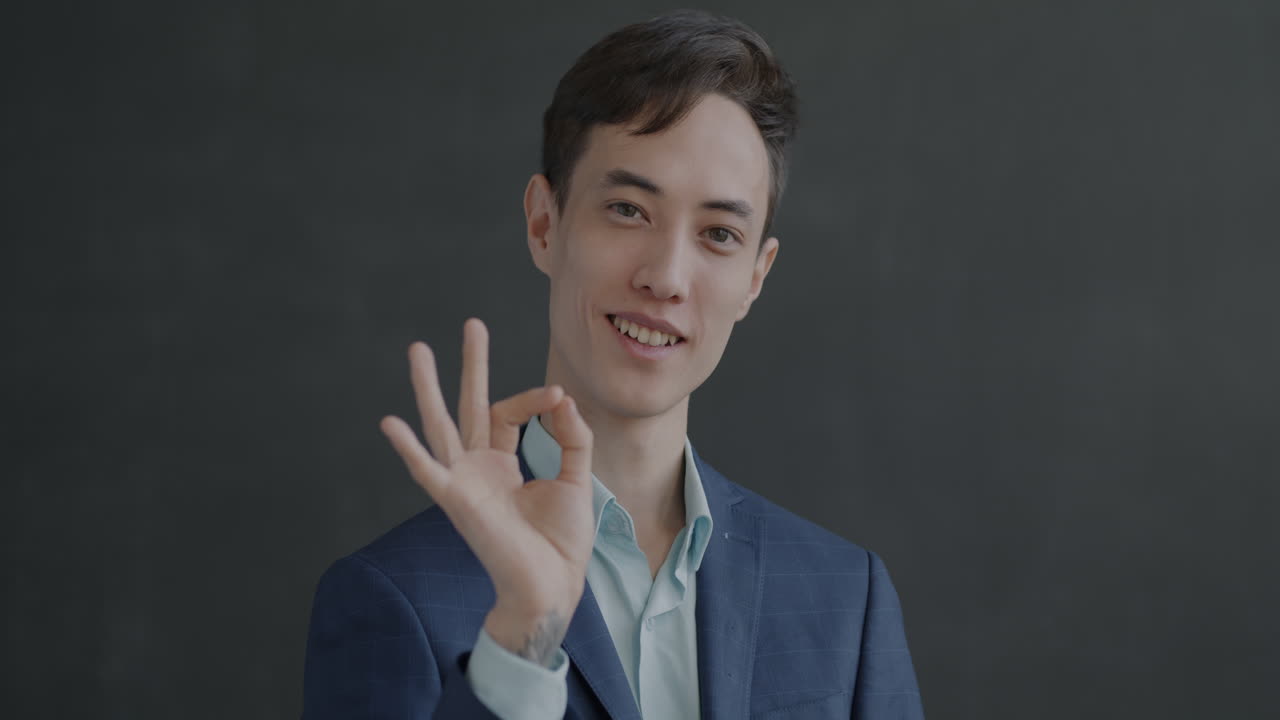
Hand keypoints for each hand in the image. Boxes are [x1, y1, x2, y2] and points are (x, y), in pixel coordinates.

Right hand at [379, 318, 594, 664]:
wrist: (553, 583)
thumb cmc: (561, 541)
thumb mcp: (576, 477)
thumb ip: (572, 436)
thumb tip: (562, 398)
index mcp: (501, 463)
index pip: (507, 412)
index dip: (533, 399)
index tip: (558, 396)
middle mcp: (478, 467)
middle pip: (469, 406)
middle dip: (471, 365)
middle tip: (473, 324)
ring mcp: (464, 482)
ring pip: (441, 426)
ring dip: (428, 388)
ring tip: (418, 348)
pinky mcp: (457, 501)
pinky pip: (428, 472)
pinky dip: (409, 449)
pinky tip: (390, 423)